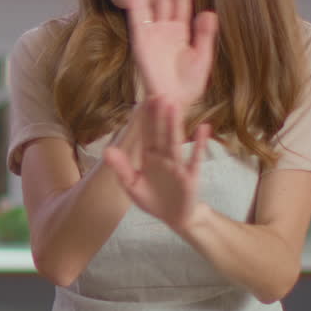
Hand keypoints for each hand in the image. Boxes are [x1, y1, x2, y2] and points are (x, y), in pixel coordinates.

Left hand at [103, 97, 210, 233]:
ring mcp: (178, 165)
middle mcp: (164, 157)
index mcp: (149, 156)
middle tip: (160, 93)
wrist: (174, 218)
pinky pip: (195, 159)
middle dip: (159, 115)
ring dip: (174, 124)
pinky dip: (198, 145)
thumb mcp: (131, 185)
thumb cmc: (152, 199)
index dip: (146, 117)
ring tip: (174, 105)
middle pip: (160, 133)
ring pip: (175, 142)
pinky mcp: (190, 176)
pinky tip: (203, 129)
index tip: (146, 98)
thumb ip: (121, 168)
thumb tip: (106, 150)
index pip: (147, 133)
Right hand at [125, 0, 217, 109]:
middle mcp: (165, 29)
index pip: (182, 2)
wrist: (173, 102)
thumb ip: (205, 35)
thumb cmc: (187, 86)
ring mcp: (152, 33)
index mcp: (181, 33)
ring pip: (152, 2)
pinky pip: (137, 16)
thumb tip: (209, 12)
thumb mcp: (202, 59)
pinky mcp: (141, 39)